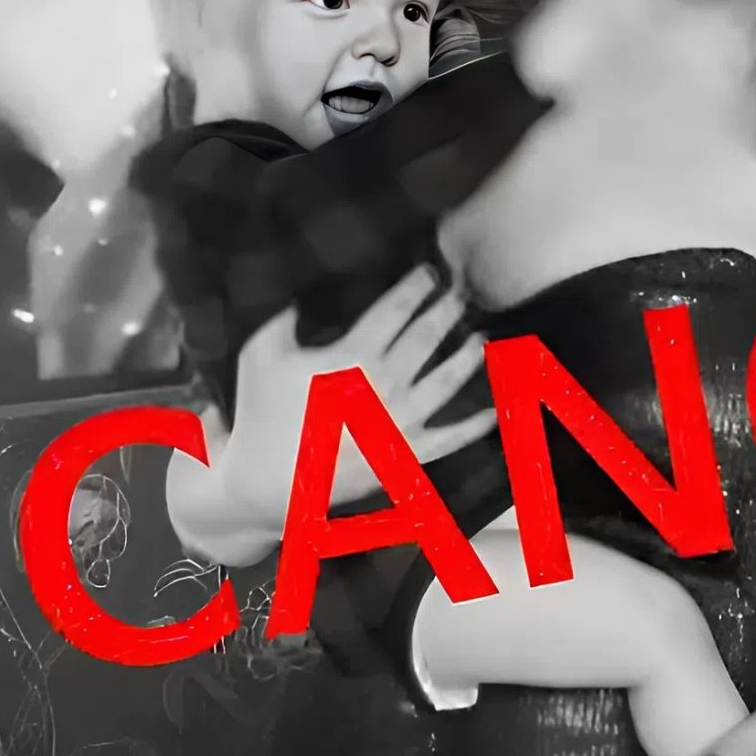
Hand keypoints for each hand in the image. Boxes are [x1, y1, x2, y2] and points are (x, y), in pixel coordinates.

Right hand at [212, 270, 493, 543]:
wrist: (266, 483)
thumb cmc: (261, 414)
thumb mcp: (261, 353)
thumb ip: (283, 315)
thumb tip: (301, 285)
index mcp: (353, 356)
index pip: (394, 311)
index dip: (416, 287)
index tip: (431, 272)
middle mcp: (385, 385)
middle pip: (425, 339)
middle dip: (446, 312)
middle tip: (463, 292)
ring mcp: (400, 421)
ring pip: (445, 381)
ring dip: (466, 357)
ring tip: (479, 336)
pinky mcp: (405, 455)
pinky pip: (450, 438)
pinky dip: (475, 426)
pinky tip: (494, 411)